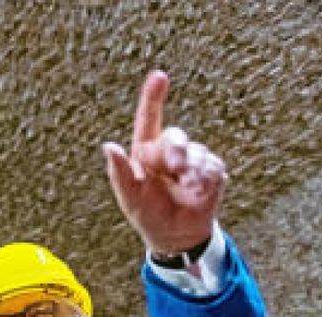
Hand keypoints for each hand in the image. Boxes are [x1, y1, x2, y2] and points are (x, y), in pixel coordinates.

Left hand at [103, 70, 226, 254]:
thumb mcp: (129, 197)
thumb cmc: (147, 214)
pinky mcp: (212, 169)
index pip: (148, 120)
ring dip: (192, 173)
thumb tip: (108, 146)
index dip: (153, 98)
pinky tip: (198, 194)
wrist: (177, 234)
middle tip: (175, 171)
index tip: (159, 76)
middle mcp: (169, 150)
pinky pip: (213, 166)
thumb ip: (119, 172)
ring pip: (197, 152)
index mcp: (145, 152)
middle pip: (176, 136)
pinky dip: (206, 181)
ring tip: (186, 192)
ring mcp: (193, 158)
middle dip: (177, 152)